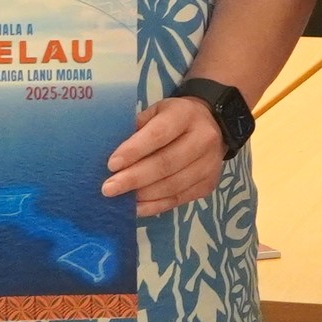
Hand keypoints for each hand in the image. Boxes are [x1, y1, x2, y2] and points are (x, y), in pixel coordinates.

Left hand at [105, 94, 226, 216]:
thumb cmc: (173, 119)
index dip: (134, 151)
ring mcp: (209, 164)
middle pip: (166, 163)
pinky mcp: (209, 184)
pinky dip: (155, 206)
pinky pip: (178, 199)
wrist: (212, 126)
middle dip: (134, 178)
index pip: (158, 134)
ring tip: (120, 199)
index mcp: (185, 115)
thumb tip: (113, 158)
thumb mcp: (155, 113)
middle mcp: (203, 139)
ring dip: (143, 195)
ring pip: (172, 185)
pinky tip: (137, 208)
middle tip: (109, 188)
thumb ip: (137, 130)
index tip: (112, 165)